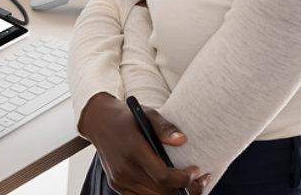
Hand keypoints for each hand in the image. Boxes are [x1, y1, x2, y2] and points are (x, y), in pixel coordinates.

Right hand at [78, 92, 207, 194]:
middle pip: (161, 192)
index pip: (163, 176)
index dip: (184, 179)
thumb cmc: (127, 117)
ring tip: (189, 185)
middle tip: (202, 180)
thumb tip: (183, 140)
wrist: (98, 121)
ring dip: (174, 194)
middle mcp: (125, 169)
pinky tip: (171, 187)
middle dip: (187, 190)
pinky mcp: (117, 185)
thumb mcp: (147, 114)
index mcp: (133, 150)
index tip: (196, 170)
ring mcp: (120, 180)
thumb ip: (164, 128)